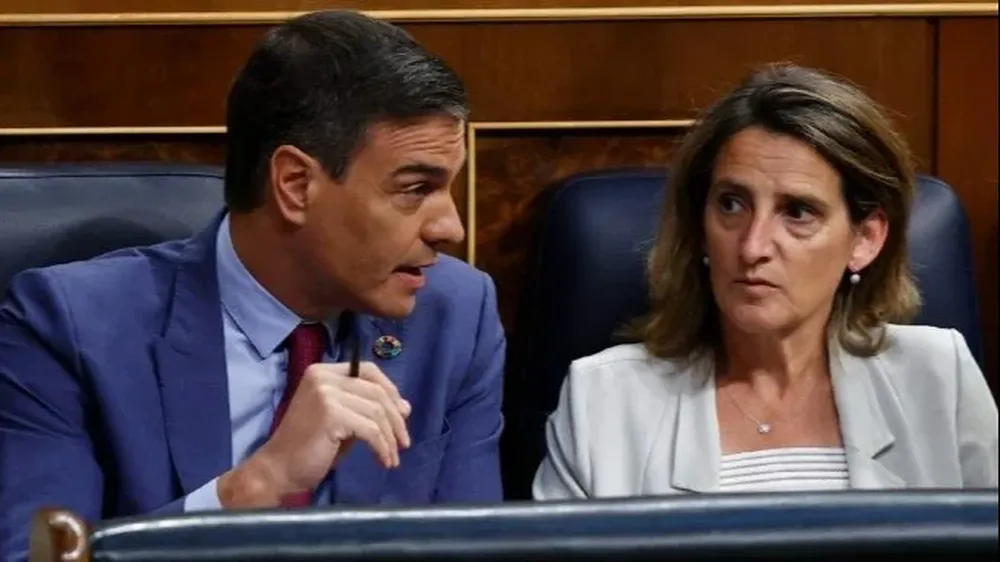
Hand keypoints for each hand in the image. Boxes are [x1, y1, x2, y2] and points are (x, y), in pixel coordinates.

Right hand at [218, 361, 410, 507]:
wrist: (277, 470)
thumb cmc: (309, 448)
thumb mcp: (344, 422)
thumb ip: (368, 410)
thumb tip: (405, 407)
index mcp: (323, 372)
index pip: (368, 370)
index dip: (390, 391)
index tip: (403, 415)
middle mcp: (323, 377)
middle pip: (376, 391)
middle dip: (396, 418)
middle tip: (404, 442)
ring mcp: (326, 393)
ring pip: (376, 411)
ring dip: (390, 437)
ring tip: (393, 457)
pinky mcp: (330, 414)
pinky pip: (370, 429)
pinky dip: (382, 447)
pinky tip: (384, 461)